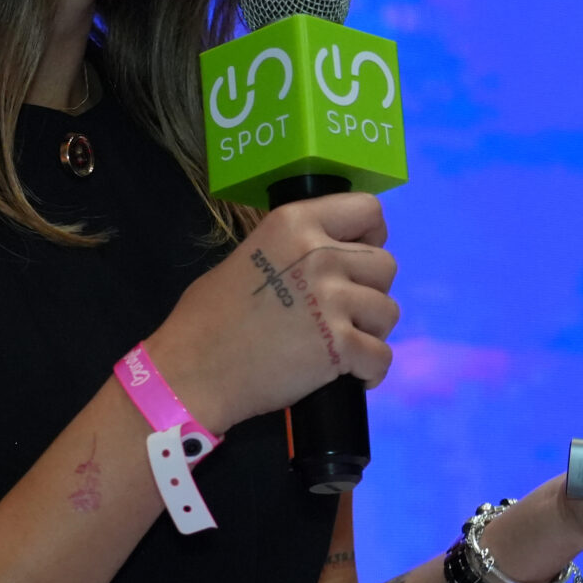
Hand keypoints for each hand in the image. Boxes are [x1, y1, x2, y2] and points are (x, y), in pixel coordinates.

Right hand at [142, 193, 397, 432]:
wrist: (193, 372)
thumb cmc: (208, 318)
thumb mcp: (249, 256)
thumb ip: (295, 247)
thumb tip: (332, 252)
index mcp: (294, 224)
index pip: (368, 209)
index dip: (371, 235)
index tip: (356, 259)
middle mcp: (320, 255)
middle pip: (385, 264)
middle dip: (369, 290)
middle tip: (341, 310)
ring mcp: (333, 300)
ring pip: (388, 311)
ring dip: (371, 330)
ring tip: (341, 343)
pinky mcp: (341, 346)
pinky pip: (382, 356)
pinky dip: (370, 370)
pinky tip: (352, 374)